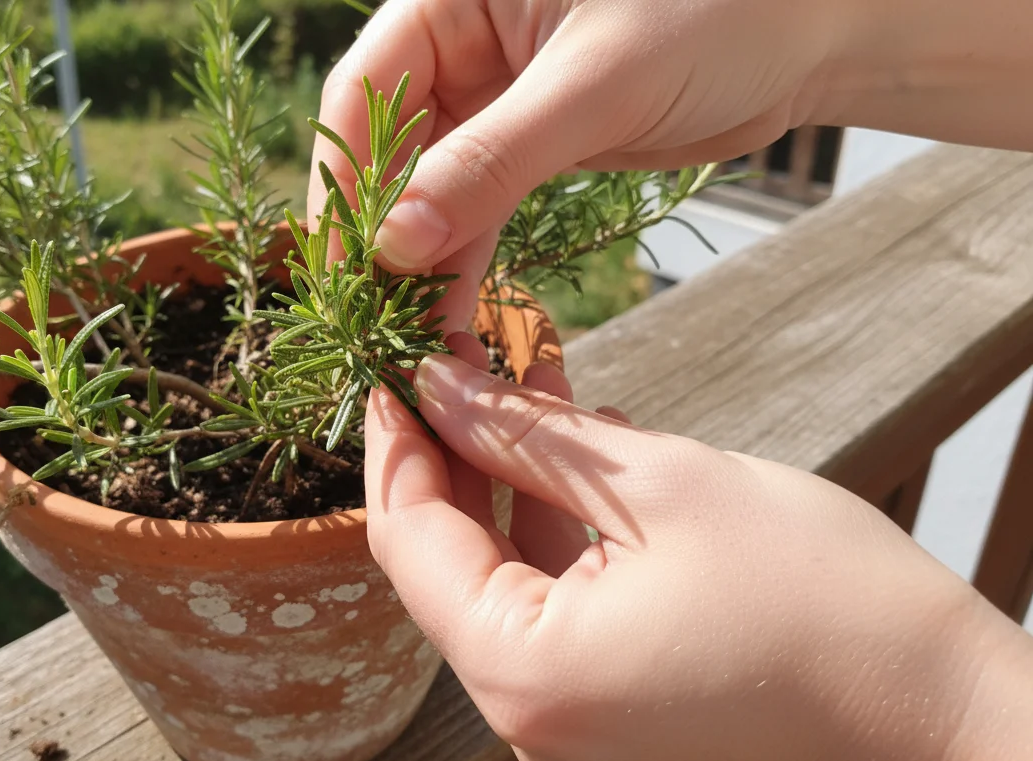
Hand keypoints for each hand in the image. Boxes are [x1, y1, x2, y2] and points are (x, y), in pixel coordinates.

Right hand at [310, 0, 1032, 329]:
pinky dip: (466, 255)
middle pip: (388, 145)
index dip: (347, 178)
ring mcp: (494, 95)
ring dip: (422, 256)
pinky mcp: (532, 141)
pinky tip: (452, 312)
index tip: (346, 262)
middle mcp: (463, 42)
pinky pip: (478, 202)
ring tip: (414, 332)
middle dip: (382, 229)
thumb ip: (491, 161)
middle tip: (374, 314)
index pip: (364, 89)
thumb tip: (396, 244)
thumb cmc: (714, 14)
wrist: (811, 31)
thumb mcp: (594, 84)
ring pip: (431, 184)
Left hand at [365, 336, 1032, 760]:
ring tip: (538, 379)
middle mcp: (529, 718)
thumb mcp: (658, 485)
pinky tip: (592, 452)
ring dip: (517, 480)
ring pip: (508, 578)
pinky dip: (564, 534)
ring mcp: (572, 725)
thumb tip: (441, 383)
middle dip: (459, 450)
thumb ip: (528, 436)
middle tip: (469, 354)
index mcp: (522, 672)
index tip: (392, 361)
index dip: (397, 439)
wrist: (942, 709)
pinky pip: (558, 611)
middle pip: (450, 562)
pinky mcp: (614, 716)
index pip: (409, 540)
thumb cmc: (822, 599)